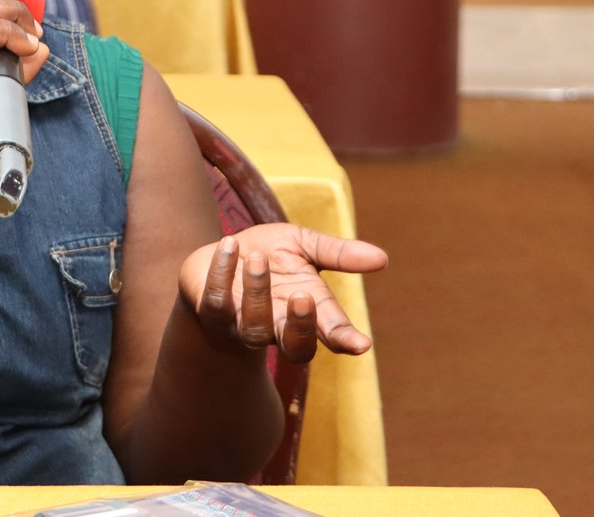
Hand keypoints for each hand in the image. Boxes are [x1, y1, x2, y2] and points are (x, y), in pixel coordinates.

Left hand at [179, 225, 388, 362]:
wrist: (222, 254)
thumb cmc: (270, 254)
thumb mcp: (304, 246)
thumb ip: (337, 254)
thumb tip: (382, 259)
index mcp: (305, 313)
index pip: (330, 334)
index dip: (344, 340)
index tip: (360, 344)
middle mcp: (277, 326)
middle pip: (294, 347)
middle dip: (301, 326)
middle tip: (304, 296)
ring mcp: (242, 324)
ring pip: (253, 327)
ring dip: (257, 292)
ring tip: (257, 258)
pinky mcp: (211, 311)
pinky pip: (215, 301)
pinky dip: (221, 272)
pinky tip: (229, 245)